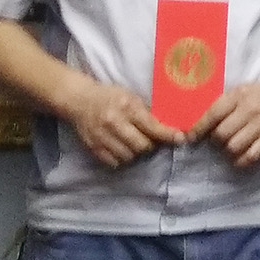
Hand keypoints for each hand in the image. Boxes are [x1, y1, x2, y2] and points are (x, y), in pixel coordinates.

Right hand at [56, 75, 183, 166]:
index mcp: (126, 107)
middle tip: (149, 139)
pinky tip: (122, 148)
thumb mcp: (130, 97)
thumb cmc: (109, 97)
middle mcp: (114, 123)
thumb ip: (146, 112)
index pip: (152, 126)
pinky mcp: (94, 148)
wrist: (79, 101)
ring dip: (135, 152)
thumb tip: (168, 127)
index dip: (168, 135)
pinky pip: (115, 162)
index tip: (180, 139)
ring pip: (129, 156)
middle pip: (142, 146)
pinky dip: (122, 158)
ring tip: (133, 142)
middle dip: (150, 145)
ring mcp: (103, 137)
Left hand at [193, 74, 259, 167]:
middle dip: (214, 140)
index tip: (190, 138)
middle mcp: (248, 111)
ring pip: (234, 147)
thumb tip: (199, 121)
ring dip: (227, 150)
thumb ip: (222, 104)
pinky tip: (238, 157)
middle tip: (215, 140)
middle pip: (222, 134)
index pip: (213, 114)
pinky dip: (241, 160)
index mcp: (238, 97)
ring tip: (227, 147)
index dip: (198, 128)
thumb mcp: (239, 91)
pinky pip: (251, 156)